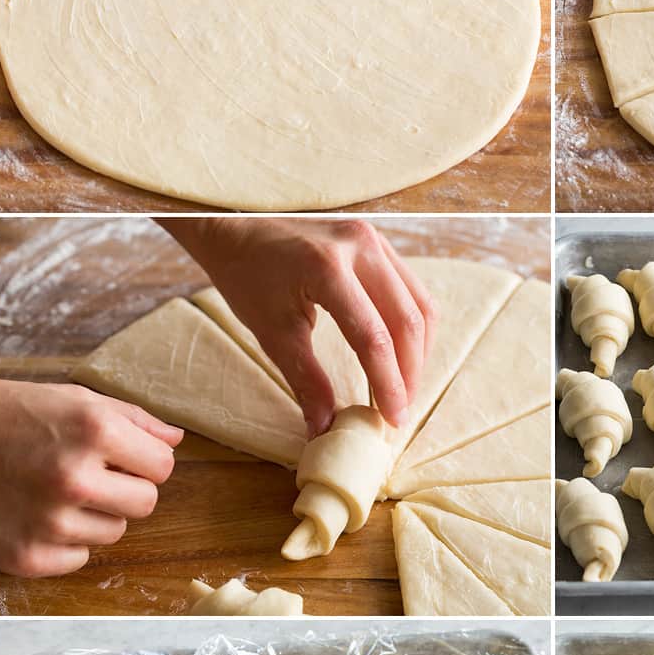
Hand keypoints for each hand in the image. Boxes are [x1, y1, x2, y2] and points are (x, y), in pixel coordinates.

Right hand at [0, 382, 180, 576]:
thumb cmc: (0, 417)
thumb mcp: (67, 399)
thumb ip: (130, 420)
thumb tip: (174, 439)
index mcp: (93, 431)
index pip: (163, 466)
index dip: (144, 461)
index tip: (121, 458)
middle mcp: (76, 479)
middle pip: (147, 504)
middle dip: (126, 490)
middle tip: (88, 476)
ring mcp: (51, 523)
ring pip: (114, 532)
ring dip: (94, 515)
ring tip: (52, 492)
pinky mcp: (30, 557)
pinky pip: (79, 558)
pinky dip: (64, 542)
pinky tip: (34, 514)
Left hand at [164, 218, 435, 435]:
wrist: (233, 225)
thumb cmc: (247, 276)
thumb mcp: (273, 333)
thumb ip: (306, 381)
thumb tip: (324, 428)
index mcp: (327, 268)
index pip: (373, 338)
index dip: (388, 384)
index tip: (392, 420)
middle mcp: (360, 246)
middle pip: (408, 322)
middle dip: (409, 373)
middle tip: (400, 409)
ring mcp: (374, 239)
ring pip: (420, 305)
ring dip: (418, 352)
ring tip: (403, 385)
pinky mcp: (378, 241)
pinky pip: (412, 290)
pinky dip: (412, 327)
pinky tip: (401, 354)